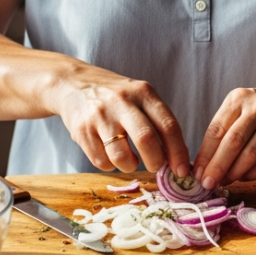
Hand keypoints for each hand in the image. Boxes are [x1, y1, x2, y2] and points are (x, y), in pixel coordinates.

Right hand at [53, 68, 189, 175]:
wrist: (73, 84)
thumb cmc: (116, 97)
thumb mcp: (140, 97)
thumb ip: (158, 122)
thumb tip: (177, 161)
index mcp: (143, 93)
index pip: (168, 125)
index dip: (178, 152)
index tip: (182, 171)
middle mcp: (122, 102)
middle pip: (146, 140)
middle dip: (156, 162)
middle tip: (156, 167)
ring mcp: (100, 116)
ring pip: (121, 156)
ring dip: (130, 166)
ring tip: (130, 160)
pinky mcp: (81, 130)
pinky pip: (101, 161)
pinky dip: (110, 165)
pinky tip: (110, 153)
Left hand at [192, 86, 255, 189]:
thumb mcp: (238, 109)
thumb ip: (222, 132)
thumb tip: (203, 165)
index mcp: (238, 99)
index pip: (216, 130)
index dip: (205, 154)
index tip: (197, 173)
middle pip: (233, 142)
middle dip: (218, 166)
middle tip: (208, 183)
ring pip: (251, 154)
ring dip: (235, 172)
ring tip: (225, 181)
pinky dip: (253, 173)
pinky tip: (243, 177)